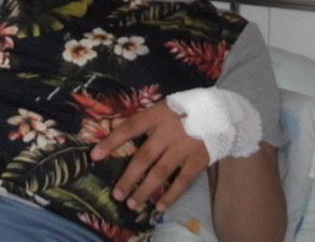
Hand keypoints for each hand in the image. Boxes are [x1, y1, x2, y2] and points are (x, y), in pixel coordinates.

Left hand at [90, 101, 209, 213]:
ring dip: (145, 190)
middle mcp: (168, 132)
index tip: (94, 155)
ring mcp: (184, 146)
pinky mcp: (198, 159)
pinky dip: (171, 195)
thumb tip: (113, 124)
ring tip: (132, 204)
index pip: (130, 127)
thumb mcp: (161, 107)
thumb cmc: (184, 110)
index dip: (112, 140)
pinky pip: (182, 181)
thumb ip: (140, 118)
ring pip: (161, 172)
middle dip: (129, 177)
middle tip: (116, 195)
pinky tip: (159, 206)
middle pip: (144, 157)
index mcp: (157, 115)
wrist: (220, 112)